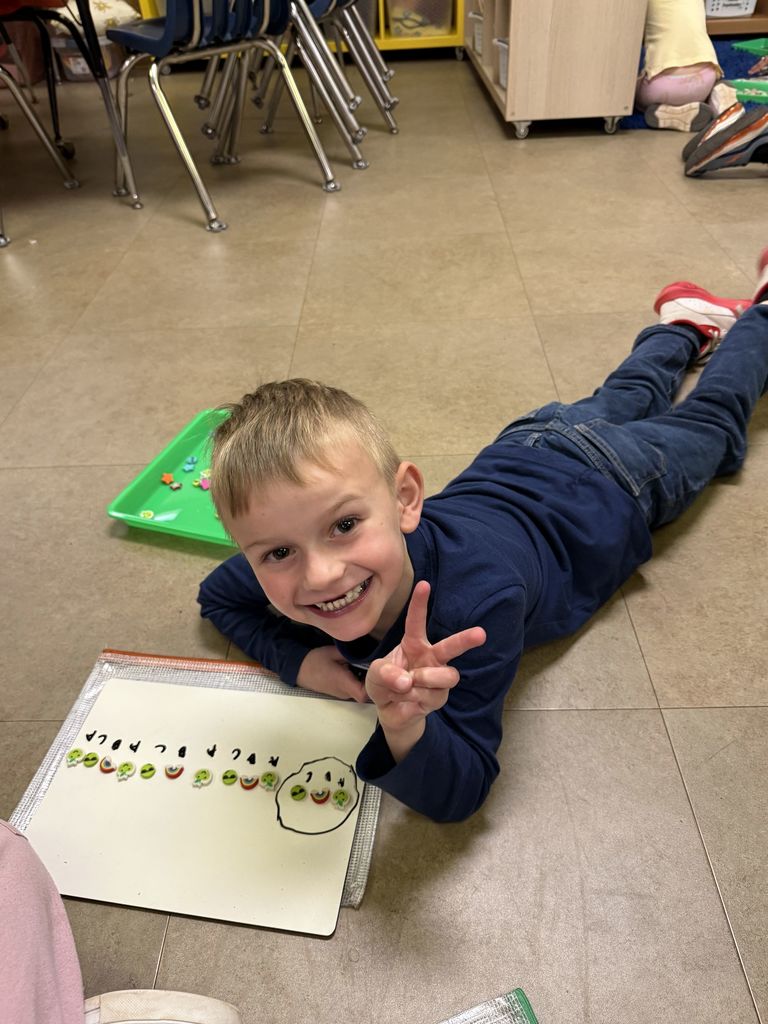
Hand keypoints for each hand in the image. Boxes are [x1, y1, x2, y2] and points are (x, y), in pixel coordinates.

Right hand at [297, 646, 367, 702]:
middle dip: (369, 680)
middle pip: (364, 693)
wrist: (298, 669)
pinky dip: (355, 680)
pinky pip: (352, 688)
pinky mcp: (338, 691)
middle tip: (370, 665)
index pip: (364, 694)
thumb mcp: (334, 652)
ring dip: (362, 679)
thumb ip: (352, 654)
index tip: (373, 671)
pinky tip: (353, 667)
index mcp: (343, 683)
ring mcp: (340, 693)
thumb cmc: (315, 661)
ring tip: (361, 664)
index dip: (372, 685)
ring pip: (358, 690)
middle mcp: (343, 692)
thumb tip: (368, 653)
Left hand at [366, 581, 485, 759]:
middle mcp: (431, 657)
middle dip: (465, 640)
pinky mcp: (440, 696)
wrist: (390, 711)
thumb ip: (384, 673)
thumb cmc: (385, 684)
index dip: (419, 603)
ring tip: (410, 683)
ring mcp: (438, 678)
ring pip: (446, 675)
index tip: (424, 584)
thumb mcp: (376, 675)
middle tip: (480, 634)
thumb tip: (407, 681)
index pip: (417, 621)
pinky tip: (407, 699)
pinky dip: (414, 697)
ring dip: (426, 679)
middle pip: (451, 647)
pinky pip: (432, 695)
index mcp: (414, 644)